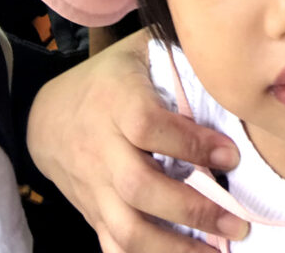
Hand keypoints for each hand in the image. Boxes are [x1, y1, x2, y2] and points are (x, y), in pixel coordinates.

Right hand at [27, 29, 248, 251]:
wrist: (47, 116)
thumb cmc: (109, 78)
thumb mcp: (138, 52)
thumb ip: (178, 56)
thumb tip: (228, 64)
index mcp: (115, 102)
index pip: (148, 127)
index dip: (190, 143)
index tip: (231, 156)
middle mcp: (101, 148)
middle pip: (139, 186)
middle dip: (192, 209)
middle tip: (237, 221)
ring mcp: (93, 186)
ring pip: (126, 228)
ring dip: (173, 249)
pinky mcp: (91, 213)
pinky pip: (112, 246)